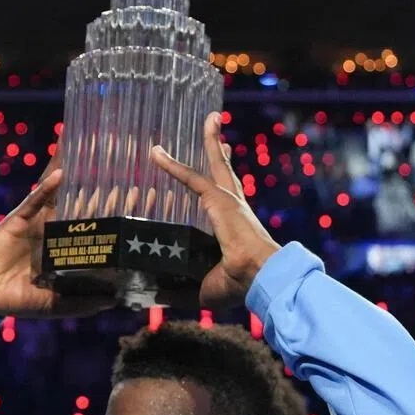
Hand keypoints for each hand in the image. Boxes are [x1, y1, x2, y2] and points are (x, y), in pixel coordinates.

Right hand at [0, 149, 114, 319]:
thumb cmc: (22, 300)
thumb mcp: (59, 304)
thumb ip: (85, 300)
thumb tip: (117, 299)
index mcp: (69, 246)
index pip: (98, 223)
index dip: (119, 209)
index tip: (146, 194)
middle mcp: (56, 229)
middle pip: (83, 199)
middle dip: (103, 182)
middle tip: (127, 160)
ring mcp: (38, 221)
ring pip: (60, 191)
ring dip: (73, 169)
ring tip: (90, 146)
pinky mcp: (18, 219)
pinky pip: (34, 199)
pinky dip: (46, 187)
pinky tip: (60, 172)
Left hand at [150, 112, 280, 307]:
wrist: (259, 275)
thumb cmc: (241, 284)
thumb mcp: (207, 286)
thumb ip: (186, 286)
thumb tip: (162, 297)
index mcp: (237, 226)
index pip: (229, 199)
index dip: (224, 184)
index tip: (224, 165)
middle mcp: (236, 208)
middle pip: (227, 172)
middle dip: (221, 150)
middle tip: (218, 133)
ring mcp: (230, 201)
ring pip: (215, 164)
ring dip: (211, 140)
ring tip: (211, 117)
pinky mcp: (219, 200)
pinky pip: (191, 177)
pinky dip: (171, 165)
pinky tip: (156, 152)